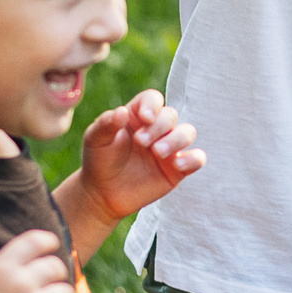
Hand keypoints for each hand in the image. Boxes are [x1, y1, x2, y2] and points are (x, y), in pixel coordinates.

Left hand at [77, 90, 205, 221]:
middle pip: (170, 115)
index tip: (144, 117)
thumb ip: (105, 124)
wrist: (103, 193)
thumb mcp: (95, 140)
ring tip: (158, 153)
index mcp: (137, 115)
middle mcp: (157, 128)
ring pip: (188, 132)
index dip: (152, 105)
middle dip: (159, 127)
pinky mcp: (178, 169)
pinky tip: (177, 164)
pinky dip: (193, 159)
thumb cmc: (99, 161)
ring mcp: (169, 148)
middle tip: (141, 142)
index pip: (152, 99)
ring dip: (176, 140)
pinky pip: (197, 158)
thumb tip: (122, 111)